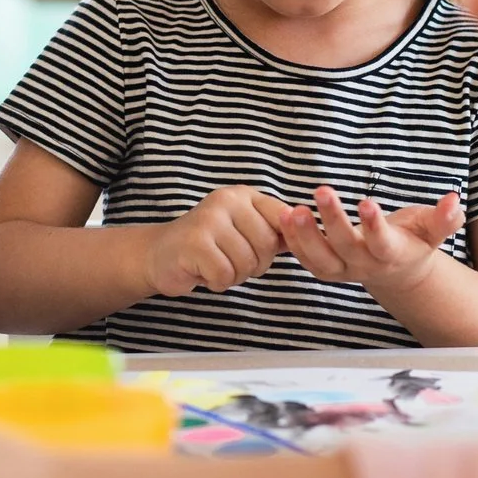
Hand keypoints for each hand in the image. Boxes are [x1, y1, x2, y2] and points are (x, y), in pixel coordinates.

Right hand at [144, 187, 290, 296]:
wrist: (160, 255)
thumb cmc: (210, 246)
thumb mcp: (244, 231)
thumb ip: (275, 232)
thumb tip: (317, 235)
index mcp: (245, 196)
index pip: (284, 218)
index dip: (278, 243)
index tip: (261, 251)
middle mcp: (228, 200)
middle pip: (268, 245)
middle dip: (255, 265)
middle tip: (232, 262)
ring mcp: (209, 219)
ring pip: (247, 263)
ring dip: (235, 275)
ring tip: (216, 265)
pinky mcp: (195, 242)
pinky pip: (225, 274)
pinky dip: (218, 282)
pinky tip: (204, 272)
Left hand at [279, 187, 463, 294]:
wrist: (397, 269)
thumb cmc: (414, 240)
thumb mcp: (432, 229)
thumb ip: (444, 218)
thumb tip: (455, 199)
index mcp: (393, 254)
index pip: (383, 243)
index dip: (375, 226)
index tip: (366, 203)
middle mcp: (366, 266)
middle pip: (346, 247)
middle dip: (333, 220)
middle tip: (322, 191)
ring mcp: (344, 270)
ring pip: (321, 259)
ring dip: (305, 235)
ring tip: (293, 210)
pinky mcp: (325, 268)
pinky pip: (306, 258)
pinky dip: (293, 240)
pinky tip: (282, 216)